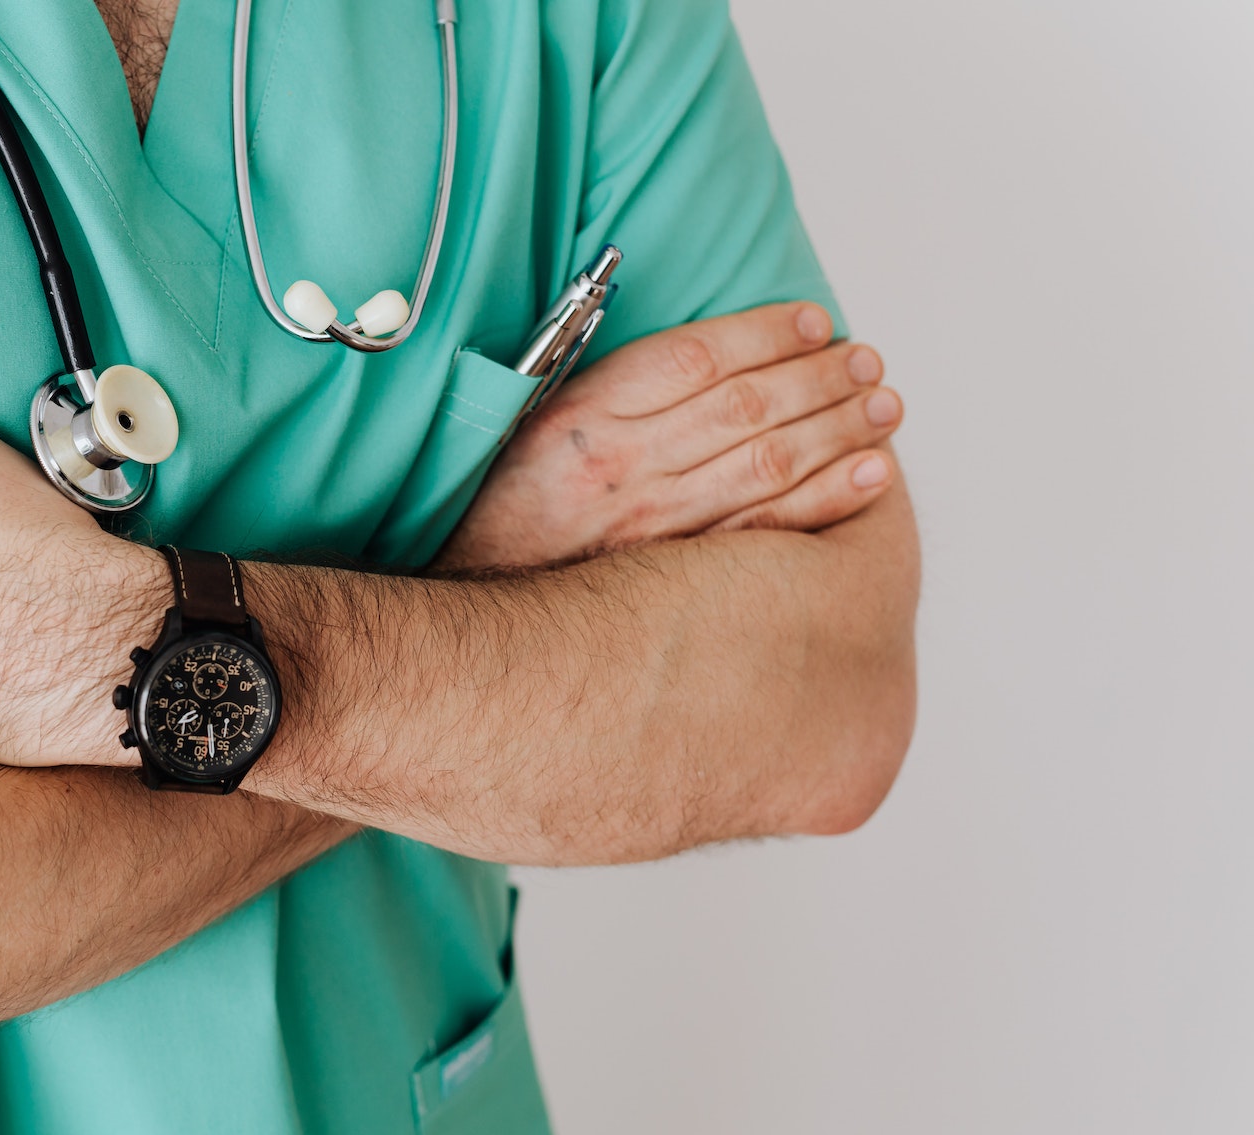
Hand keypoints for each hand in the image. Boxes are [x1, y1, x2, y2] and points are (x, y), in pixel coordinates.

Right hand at [437, 303, 903, 570]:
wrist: (468, 596)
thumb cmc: (504, 503)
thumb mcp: (531, 423)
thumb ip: (604, 381)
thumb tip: (693, 345)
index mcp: (585, 418)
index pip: (693, 359)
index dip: (764, 333)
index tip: (814, 320)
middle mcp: (622, 468)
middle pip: (746, 408)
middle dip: (820, 378)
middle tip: (868, 360)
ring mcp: (652, 528)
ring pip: (768, 465)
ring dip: (838, 429)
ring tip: (884, 404)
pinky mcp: (674, 577)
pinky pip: (766, 531)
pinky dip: (826, 500)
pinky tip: (869, 475)